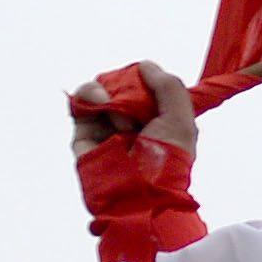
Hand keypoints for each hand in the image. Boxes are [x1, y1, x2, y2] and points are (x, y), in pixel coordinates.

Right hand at [65, 59, 199, 158]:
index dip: (147, 81)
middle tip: (138, 111)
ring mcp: (106, 128)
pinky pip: (80, 102)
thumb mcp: (182, 121)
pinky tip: (100, 101)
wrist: (139, 195)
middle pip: (121, 84)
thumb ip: (170, 88)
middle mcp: (131, 123)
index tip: (153, 87)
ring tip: (123, 122)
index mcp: (157, 120)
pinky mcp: (84, 135)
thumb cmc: (165, 163)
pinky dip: (88, 95)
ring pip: (100, 90)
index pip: (145, 85)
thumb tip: (146, 66)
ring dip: (111, 96)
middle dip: (129, 89)